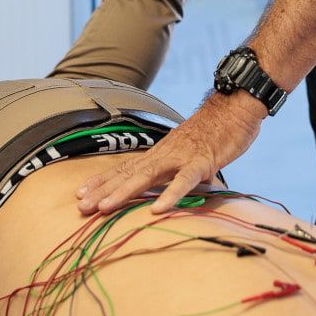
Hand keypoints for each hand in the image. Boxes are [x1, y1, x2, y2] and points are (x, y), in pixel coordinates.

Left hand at [75, 92, 264, 214]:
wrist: (235, 105)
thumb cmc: (215, 131)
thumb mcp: (189, 152)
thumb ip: (177, 171)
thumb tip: (170, 190)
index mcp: (160, 153)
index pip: (126, 168)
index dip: (103, 181)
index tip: (80, 194)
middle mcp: (164, 154)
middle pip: (129, 173)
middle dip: (104, 190)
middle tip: (81, 207)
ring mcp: (181, 157)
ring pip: (147, 175)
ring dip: (124, 191)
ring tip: (104, 208)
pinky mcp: (201, 161)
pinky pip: (184, 180)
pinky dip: (170, 194)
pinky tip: (157, 209)